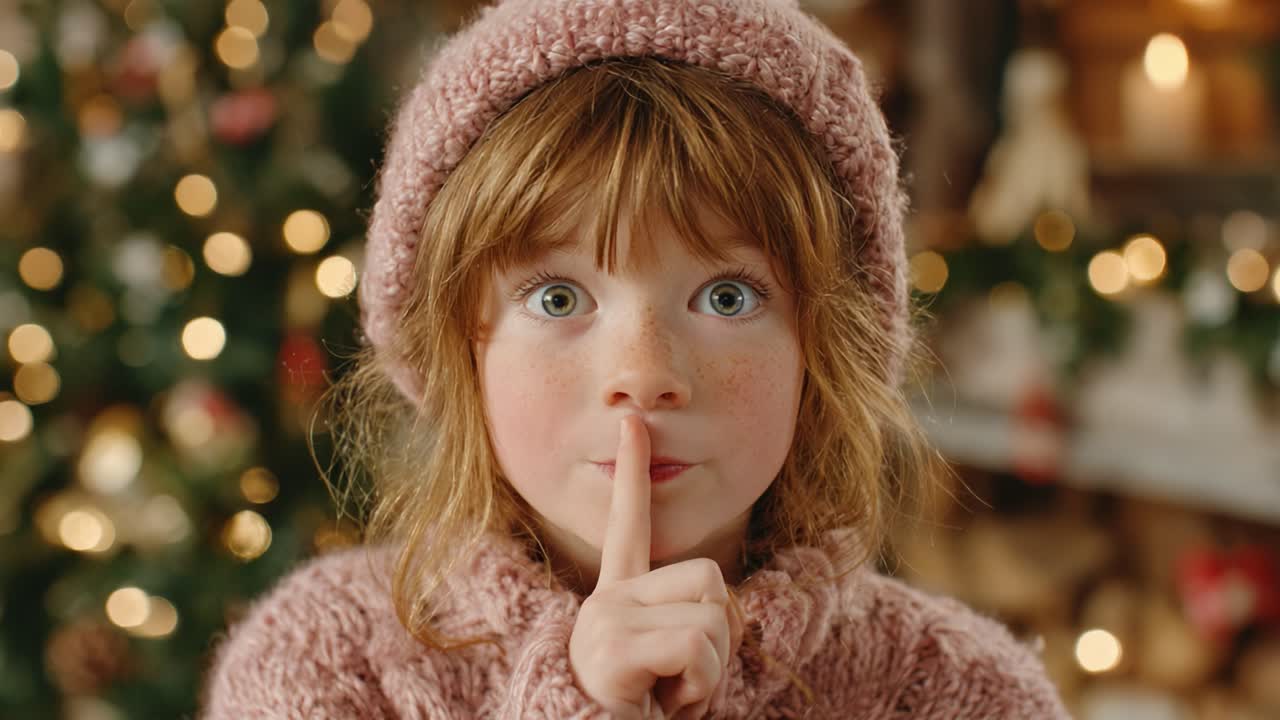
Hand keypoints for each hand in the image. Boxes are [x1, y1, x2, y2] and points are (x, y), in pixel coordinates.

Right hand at [569, 416, 743, 719]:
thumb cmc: (644, 717)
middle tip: (679, 683)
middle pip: (710, 580)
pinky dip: (698, 689)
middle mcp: (606, 600)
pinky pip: (697, 649)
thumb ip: (696, 626)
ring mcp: (605, 620)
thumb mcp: (676, 669)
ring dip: (711, 671)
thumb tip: (727, 609)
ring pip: (713, 615)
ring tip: (668, 698)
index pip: (629, 527)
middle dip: (720, 638)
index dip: (633, 473)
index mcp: (619, 600)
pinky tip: (661, 706)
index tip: (634, 424)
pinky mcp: (612, 646)